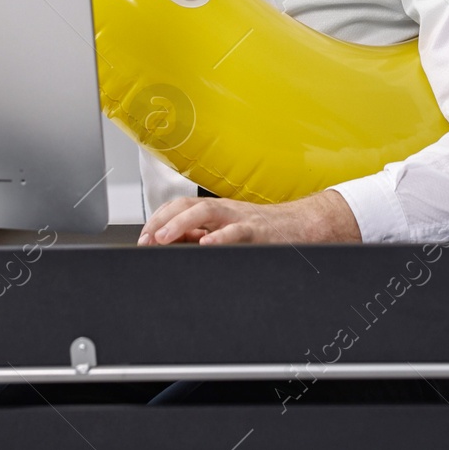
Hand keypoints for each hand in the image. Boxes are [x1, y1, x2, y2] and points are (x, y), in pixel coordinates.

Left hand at [138, 189, 360, 245]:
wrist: (305, 227)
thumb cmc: (267, 231)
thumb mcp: (230, 231)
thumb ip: (203, 235)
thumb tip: (173, 242)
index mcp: (216, 210)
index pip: (179, 206)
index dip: (158, 218)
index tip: (143, 237)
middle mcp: (225, 210)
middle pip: (187, 204)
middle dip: (162, 220)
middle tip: (146, 239)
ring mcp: (241, 218)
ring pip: (206, 212)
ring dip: (181, 224)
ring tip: (163, 238)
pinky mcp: (258, 230)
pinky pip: (237, 231)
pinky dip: (220, 237)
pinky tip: (206, 245)